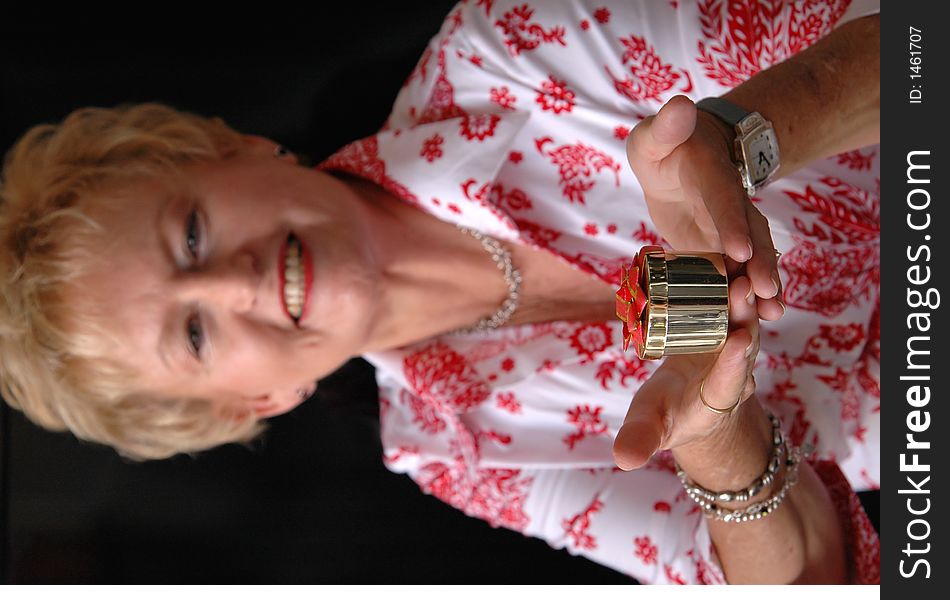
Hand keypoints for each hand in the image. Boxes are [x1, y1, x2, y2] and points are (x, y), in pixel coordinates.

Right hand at [612, 275, 759, 470]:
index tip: (738, 343)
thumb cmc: (667, 418)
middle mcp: (733, 370)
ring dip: (742, 291)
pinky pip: (732, 300)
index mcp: (716, 398)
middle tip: (742, 288)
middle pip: (746, 342)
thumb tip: (623, 460)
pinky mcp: (728, 323)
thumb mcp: (650, 429)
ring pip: (744, 316)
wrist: (692, 401)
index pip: (730, 383)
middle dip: (745, 316)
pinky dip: (730, 278)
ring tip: (736, 262)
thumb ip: (639, 440)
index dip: (735, 364)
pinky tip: (724, 250)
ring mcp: (734, 344)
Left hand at [626, 95, 783, 320]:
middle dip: (759, 264)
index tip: (738, 249)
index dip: (732, 223)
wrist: (680, 161)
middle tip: (768, 293)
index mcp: (711, 176)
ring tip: (772, 314)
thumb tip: (680, 106)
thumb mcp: (655, 136)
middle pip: (750, 235)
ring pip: (752, 258)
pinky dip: (750, 295)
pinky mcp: (724, 249)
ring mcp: (731, 229)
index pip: (724, 199)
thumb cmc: (663, 148)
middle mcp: (730, 205)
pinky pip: (740, 272)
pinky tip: (761, 321)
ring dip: (762, 286)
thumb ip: (665, 125)